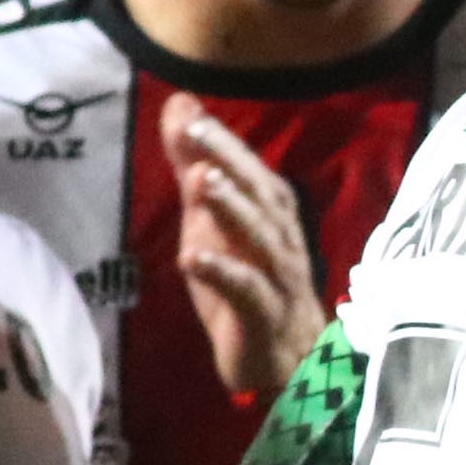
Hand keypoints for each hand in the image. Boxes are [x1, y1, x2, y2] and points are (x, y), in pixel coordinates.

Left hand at [163, 95, 325, 397]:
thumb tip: (179, 105)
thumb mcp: (213, 220)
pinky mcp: (265, 317)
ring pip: (259, 237)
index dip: (222, 140)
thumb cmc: (248, 280)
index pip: (248, 167)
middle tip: (194, 133)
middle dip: (228, 160)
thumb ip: (195, 164)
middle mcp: (280, 236)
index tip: (189, 114)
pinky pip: (247, 292)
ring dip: (231, 207)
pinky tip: (192, 259)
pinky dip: (223, 273)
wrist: (286, 360)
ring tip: (202, 181)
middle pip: (258, 192)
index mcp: (271, 210)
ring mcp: (277, 276)